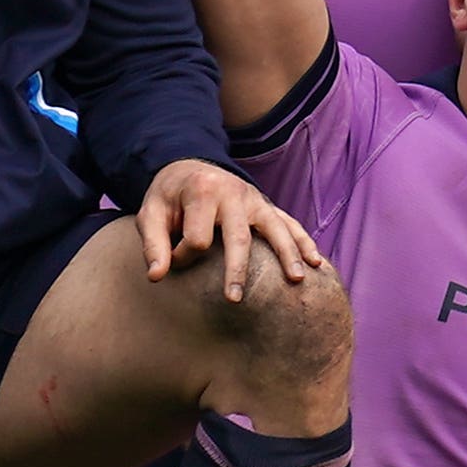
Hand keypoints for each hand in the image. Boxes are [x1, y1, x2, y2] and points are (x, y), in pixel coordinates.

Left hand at [133, 158, 324, 299]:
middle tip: (233, 299)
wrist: (190, 167)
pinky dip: (304, 242)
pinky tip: (317, 263)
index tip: (174, 261)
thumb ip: (153, 244)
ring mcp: (255, 199)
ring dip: (287, 255)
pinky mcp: (267, 206)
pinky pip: (290, 224)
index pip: (197, 238)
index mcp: (203, 193)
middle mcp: (234, 194)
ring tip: (296, 279)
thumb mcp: (150, 214)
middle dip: (237, 270)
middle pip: (238, 237)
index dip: (183, 256)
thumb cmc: (169, 197)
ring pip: (275, 229)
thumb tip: (157, 277)